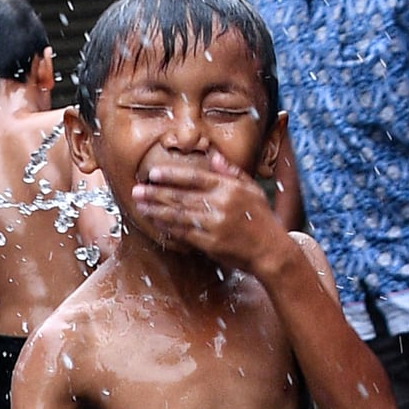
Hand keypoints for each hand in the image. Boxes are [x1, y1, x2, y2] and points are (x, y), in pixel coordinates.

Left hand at [124, 152, 290, 272]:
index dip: (172, 175)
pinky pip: (185, 233)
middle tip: (136, 189)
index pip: (195, 177)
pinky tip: (156, 222)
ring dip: (156, 209)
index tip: (153, 174)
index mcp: (229, 188)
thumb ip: (231, 172)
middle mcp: (221, 204)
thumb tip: (214, 156)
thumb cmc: (262, 219)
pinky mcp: (211, 243)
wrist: (271, 251)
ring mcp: (215, 225)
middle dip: (156, 193)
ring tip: (140, 205)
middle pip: (181, 196)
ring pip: (179, 214)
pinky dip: (169, 227)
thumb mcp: (252, 190)